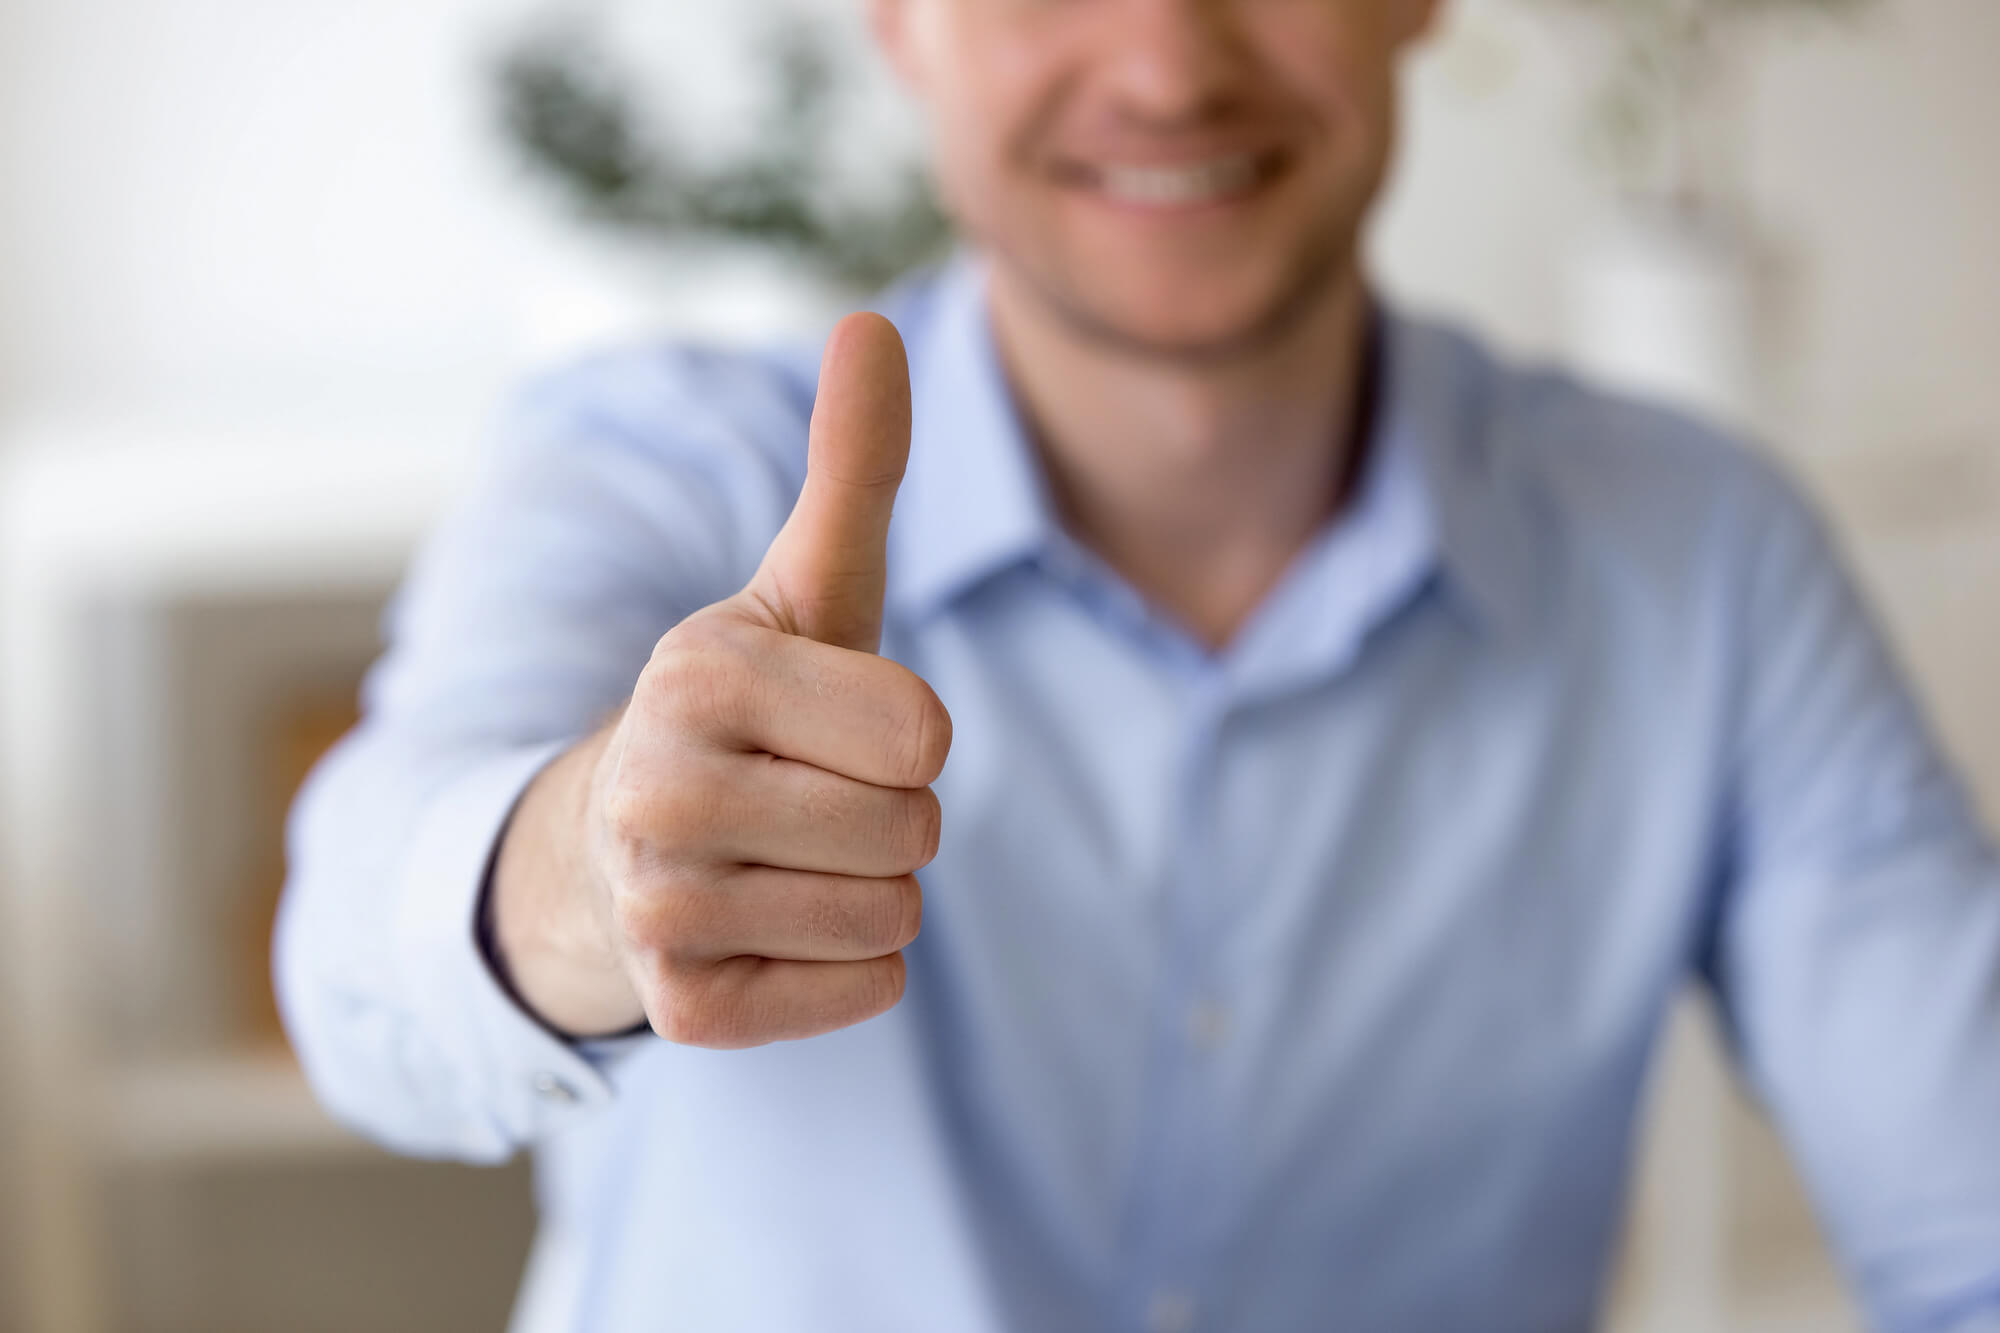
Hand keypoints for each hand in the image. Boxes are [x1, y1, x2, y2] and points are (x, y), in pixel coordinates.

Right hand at [491, 313, 950, 1045]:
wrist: (614, 849)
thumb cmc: (747, 711)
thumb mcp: (802, 589)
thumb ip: (852, 468)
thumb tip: (873, 320)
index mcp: (699, 671)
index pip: (926, 733)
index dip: (905, 734)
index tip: (830, 724)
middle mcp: (658, 787)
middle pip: (916, 829)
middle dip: (892, 816)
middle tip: (806, 796)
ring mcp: (660, 906)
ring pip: (893, 914)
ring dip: (868, 889)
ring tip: (782, 857)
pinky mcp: (684, 1007)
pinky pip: (865, 991)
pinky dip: (844, 967)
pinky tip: (768, 924)